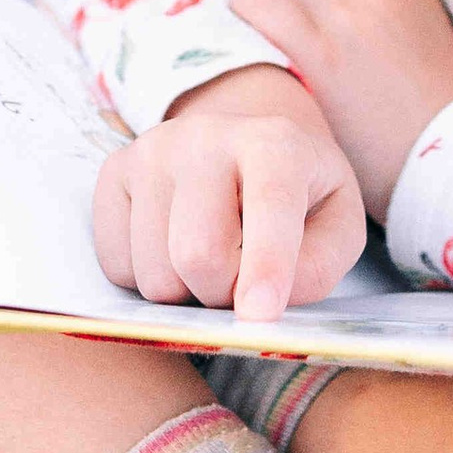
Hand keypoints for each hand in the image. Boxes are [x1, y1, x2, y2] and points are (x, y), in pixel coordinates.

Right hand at [93, 64, 368, 321]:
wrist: (245, 145)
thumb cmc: (300, 194)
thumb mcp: (338, 224)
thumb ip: (317, 267)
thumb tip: (257, 307)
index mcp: (275, 142)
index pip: (269, 207)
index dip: (265, 266)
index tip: (259, 316)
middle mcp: (205, 136)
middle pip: (198, 253)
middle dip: (221, 295)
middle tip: (240, 287)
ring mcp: (151, 151)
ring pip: (153, 273)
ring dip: (185, 293)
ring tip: (210, 263)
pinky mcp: (114, 172)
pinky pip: (117, 266)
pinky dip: (147, 280)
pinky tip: (172, 250)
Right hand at [230, 0, 452, 216]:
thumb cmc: (372, 155)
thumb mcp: (307, 122)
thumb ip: (272, 68)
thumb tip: (239, 34)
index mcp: (322, 49)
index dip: (241, 15)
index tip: (248, 39)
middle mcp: (351, 6)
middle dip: (267, 0)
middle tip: (279, 36)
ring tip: (323, 29)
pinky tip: (354, 20)